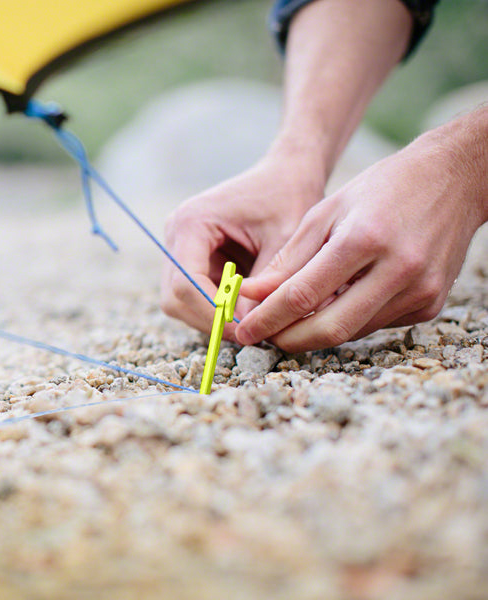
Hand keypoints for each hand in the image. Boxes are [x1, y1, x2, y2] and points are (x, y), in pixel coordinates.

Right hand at [161, 152, 322, 340]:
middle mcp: (176, 235)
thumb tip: (250, 328)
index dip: (212, 313)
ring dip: (213, 317)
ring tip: (253, 320)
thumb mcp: (286, 241)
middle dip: (210, 320)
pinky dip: (218, 309)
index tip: (247, 330)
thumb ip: (266, 284)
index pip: (185, 283)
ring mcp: (179, 248)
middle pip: (175, 298)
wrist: (287, 173)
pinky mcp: (191, 258)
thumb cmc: (289, 197)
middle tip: (251, 333)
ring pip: (180, 302)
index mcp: (191, 222)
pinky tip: (247, 308)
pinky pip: (194, 297)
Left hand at [237, 119, 487, 351]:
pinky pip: (376, 325)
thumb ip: (288, 259)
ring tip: (289, 320)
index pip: (304, 295)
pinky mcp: (432, 305)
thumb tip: (252, 294)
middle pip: (330, 327)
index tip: (243, 330)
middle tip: (261, 337)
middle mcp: (398, 269)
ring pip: (352, 331)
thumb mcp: (325, 212)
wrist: (455, 180)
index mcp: (364, 239)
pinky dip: (348, 320)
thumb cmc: (381, 190)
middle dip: (288, 339)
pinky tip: (336, 303)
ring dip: (315, 331)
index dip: (268, 318)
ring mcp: (421, 291)